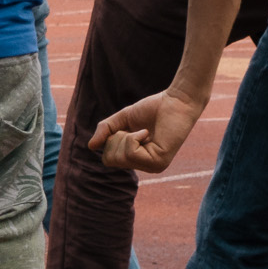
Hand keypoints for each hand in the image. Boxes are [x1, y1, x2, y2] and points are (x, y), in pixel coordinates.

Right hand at [86, 87, 204, 172]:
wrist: (176, 101)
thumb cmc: (153, 108)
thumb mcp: (123, 119)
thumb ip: (106, 131)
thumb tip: (91, 146)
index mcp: (138, 158)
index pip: (108, 159)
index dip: (109, 140)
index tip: (126, 128)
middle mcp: (145, 166)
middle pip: (110, 159)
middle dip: (115, 139)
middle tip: (134, 129)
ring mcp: (152, 167)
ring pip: (120, 157)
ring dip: (126, 137)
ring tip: (143, 130)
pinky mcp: (158, 162)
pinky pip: (131, 152)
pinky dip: (134, 137)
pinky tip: (147, 132)